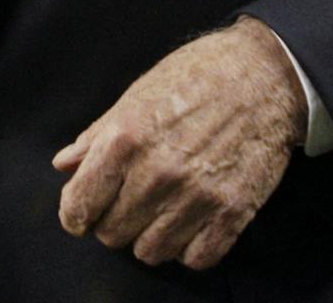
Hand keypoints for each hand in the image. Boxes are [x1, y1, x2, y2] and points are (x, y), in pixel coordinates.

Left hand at [53, 16, 303, 269]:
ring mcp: (196, 197)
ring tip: (163, 209)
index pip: (78, 207)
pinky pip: (195, 259)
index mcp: (126, 139)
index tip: (85, 210)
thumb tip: (65, 164)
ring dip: (151, 236)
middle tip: (132, 199)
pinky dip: (190, 247)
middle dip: (115, 220)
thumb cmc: (199, 75)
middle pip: (111, 235)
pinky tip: (193, 220)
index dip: (76, 213)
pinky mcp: (232, 213)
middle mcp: (157, 174)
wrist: (267, 74)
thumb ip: (97, 135)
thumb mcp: (139, 93)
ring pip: (150, 252)